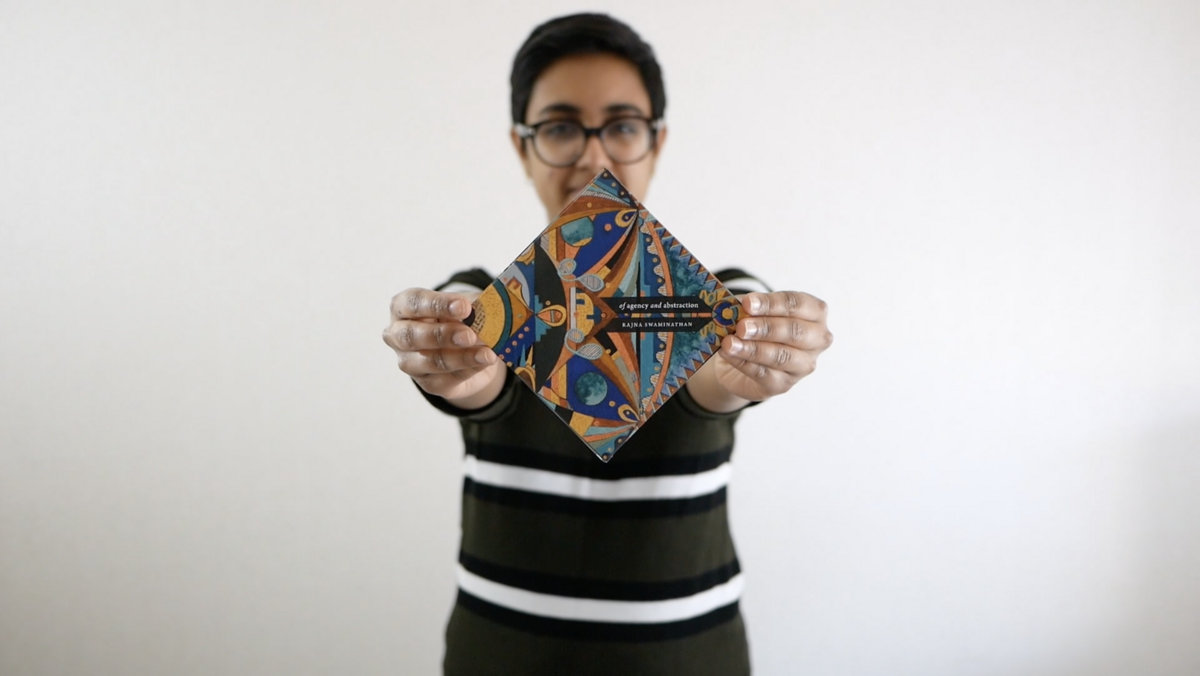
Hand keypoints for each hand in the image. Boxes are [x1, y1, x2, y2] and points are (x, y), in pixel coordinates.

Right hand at [382, 288, 505, 407]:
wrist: (469, 348)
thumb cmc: (460, 318)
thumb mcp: (466, 307)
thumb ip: (471, 308)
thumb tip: (484, 313)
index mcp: (402, 307)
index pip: (413, 302)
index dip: (438, 305)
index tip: (464, 306)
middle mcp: (398, 335)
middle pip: (411, 336)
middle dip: (442, 335)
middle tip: (469, 335)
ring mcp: (409, 362)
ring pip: (430, 362)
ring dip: (460, 357)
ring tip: (486, 353)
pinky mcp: (428, 384)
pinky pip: (447, 379)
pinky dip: (469, 369)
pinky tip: (485, 361)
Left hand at [689, 291, 832, 411]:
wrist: (740, 363)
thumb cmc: (755, 329)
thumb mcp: (751, 312)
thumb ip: (747, 309)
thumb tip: (733, 308)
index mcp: (815, 312)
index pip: (796, 304)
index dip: (771, 303)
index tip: (748, 303)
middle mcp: (817, 339)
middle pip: (794, 331)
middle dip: (765, 328)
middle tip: (741, 327)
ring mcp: (804, 365)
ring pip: (780, 356)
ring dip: (753, 349)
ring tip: (729, 343)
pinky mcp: (784, 384)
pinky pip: (764, 374)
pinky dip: (743, 363)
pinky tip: (728, 354)